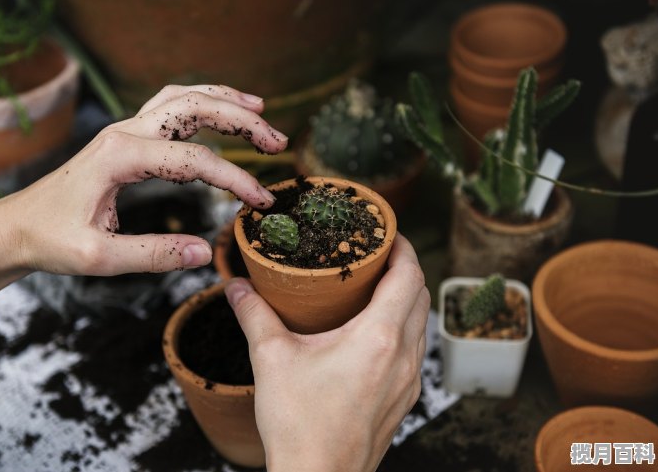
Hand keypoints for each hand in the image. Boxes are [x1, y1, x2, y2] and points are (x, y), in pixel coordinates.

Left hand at [0, 84, 287, 275]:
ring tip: (260, 110)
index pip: (194, 160)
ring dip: (224, 101)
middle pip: (194, 108)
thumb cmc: (50, 240)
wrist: (15, 227)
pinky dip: (201, 104)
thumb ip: (154, 255)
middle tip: (278, 141)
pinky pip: (168, 108)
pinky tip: (219, 112)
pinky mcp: (124, 139)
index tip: (261, 202)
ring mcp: (123, 131)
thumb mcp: (100, 258)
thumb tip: (204, 253)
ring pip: (182, 98)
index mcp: (120, 157)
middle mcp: (124, 133)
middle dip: (242, 120)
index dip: (235, 179)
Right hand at [226, 234, 428, 471]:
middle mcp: (404, 357)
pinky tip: (373, 332)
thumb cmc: (299, 425)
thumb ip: (254, 315)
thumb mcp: (270, 359)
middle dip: (404, 268)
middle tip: (376, 254)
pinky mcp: (404, 400)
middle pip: (420, 295)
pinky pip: (415, 350)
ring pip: (421, 324)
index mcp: (379, 338)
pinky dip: (403, 328)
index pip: (409, 275)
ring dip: (406, 298)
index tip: (387, 232)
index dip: (402, 247)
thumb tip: (236, 286)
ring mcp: (409, 382)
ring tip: (374, 288)